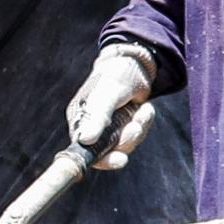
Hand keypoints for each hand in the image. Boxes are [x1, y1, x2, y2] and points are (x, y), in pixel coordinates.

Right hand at [68, 44, 162, 169]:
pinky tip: (144, 108)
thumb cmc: (116, 75)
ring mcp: (108, 128)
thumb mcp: (107, 95)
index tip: (119, 160)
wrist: (135, 64)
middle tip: (136, 127)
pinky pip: (135, 136)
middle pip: (108, 152)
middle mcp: (91, 127)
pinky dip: (143, 123)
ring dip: (138, 129)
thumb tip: (85, 141)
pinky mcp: (123, 126)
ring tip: (142, 110)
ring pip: (125, 145)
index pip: (84, 150)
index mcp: (80, 120)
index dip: (102, 159)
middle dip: (126, 140)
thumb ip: (97, 117)